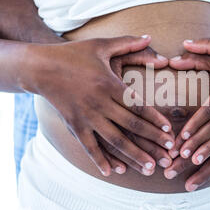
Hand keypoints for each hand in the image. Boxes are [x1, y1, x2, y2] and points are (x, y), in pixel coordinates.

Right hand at [23, 35, 174, 175]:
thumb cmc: (74, 54)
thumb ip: (128, 43)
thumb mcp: (101, 45)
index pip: (138, 106)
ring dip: (134, 156)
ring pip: (115, 141)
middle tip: (169, 157)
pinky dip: (101, 160)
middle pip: (132, 127)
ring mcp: (86, 116)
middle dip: (153, 142)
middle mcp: (100, 103)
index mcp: (110, 84)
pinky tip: (114, 172)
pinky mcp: (74, 125)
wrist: (40, 67)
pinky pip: (90, 146)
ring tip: (150, 169)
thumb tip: (150, 37)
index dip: (155, 120)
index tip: (169, 132)